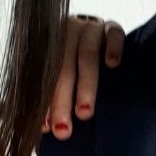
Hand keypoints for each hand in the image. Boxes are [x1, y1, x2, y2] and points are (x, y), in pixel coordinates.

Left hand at [44, 15, 124, 138]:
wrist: (101, 38)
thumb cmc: (76, 67)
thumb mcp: (59, 77)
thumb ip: (50, 95)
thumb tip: (43, 127)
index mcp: (47, 44)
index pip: (42, 75)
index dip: (44, 102)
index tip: (46, 128)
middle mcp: (65, 31)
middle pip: (61, 66)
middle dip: (61, 100)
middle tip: (63, 130)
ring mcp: (89, 26)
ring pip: (86, 54)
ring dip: (85, 85)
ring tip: (84, 112)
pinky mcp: (112, 25)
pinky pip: (113, 33)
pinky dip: (113, 48)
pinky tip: (113, 64)